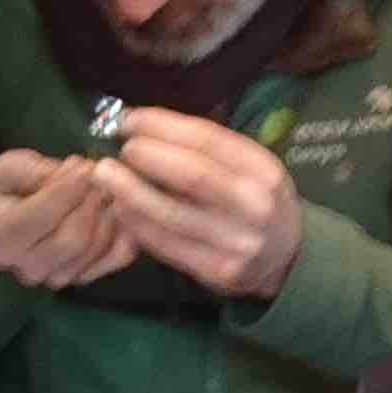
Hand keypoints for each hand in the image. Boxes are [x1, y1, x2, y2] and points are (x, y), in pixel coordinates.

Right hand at [0, 146, 144, 290]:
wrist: (2, 221)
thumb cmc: (6, 189)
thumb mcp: (9, 168)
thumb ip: (39, 171)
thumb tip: (79, 171)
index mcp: (0, 236)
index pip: (41, 215)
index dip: (68, 188)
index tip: (85, 165)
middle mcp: (26, 266)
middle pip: (73, 238)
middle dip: (91, 202)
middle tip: (102, 175)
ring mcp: (55, 277)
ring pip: (95, 248)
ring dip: (109, 214)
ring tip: (109, 187)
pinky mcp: (80, 277)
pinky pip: (114, 258)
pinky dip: (125, 232)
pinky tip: (123, 208)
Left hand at [94, 108, 304, 298]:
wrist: (286, 258)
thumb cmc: (255, 200)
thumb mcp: (249, 167)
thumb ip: (207, 149)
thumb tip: (144, 124)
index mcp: (263, 170)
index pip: (208, 140)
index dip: (163, 127)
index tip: (130, 120)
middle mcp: (255, 206)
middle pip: (191, 175)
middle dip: (147, 157)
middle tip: (120, 150)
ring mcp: (237, 242)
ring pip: (172, 214)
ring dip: (131, 192)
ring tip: (106, 176)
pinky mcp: (218, 272)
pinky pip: (167, 245)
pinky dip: (138, 224)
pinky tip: (121, 208)